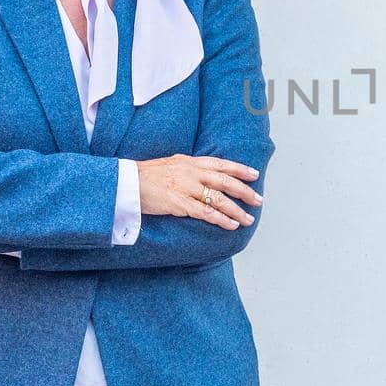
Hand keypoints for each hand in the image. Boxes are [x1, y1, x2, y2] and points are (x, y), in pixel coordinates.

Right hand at [137, 154, 262, 229]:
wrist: (127, 182)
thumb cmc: (147, 175)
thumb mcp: (172, 163)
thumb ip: (190, 167)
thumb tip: (205, 173)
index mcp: (191, 161)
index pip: (222, 164)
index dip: (240, 169)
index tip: (254, 175)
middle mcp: (192, 173)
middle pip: (225, 181)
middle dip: (245, 191)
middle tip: (258, 200)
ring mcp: (186, 188)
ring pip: (219, 199)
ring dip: (237, 210)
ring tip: (248, 219)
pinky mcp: (180, 204)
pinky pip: (206, 213)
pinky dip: (221, 219)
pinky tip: (231, 224)